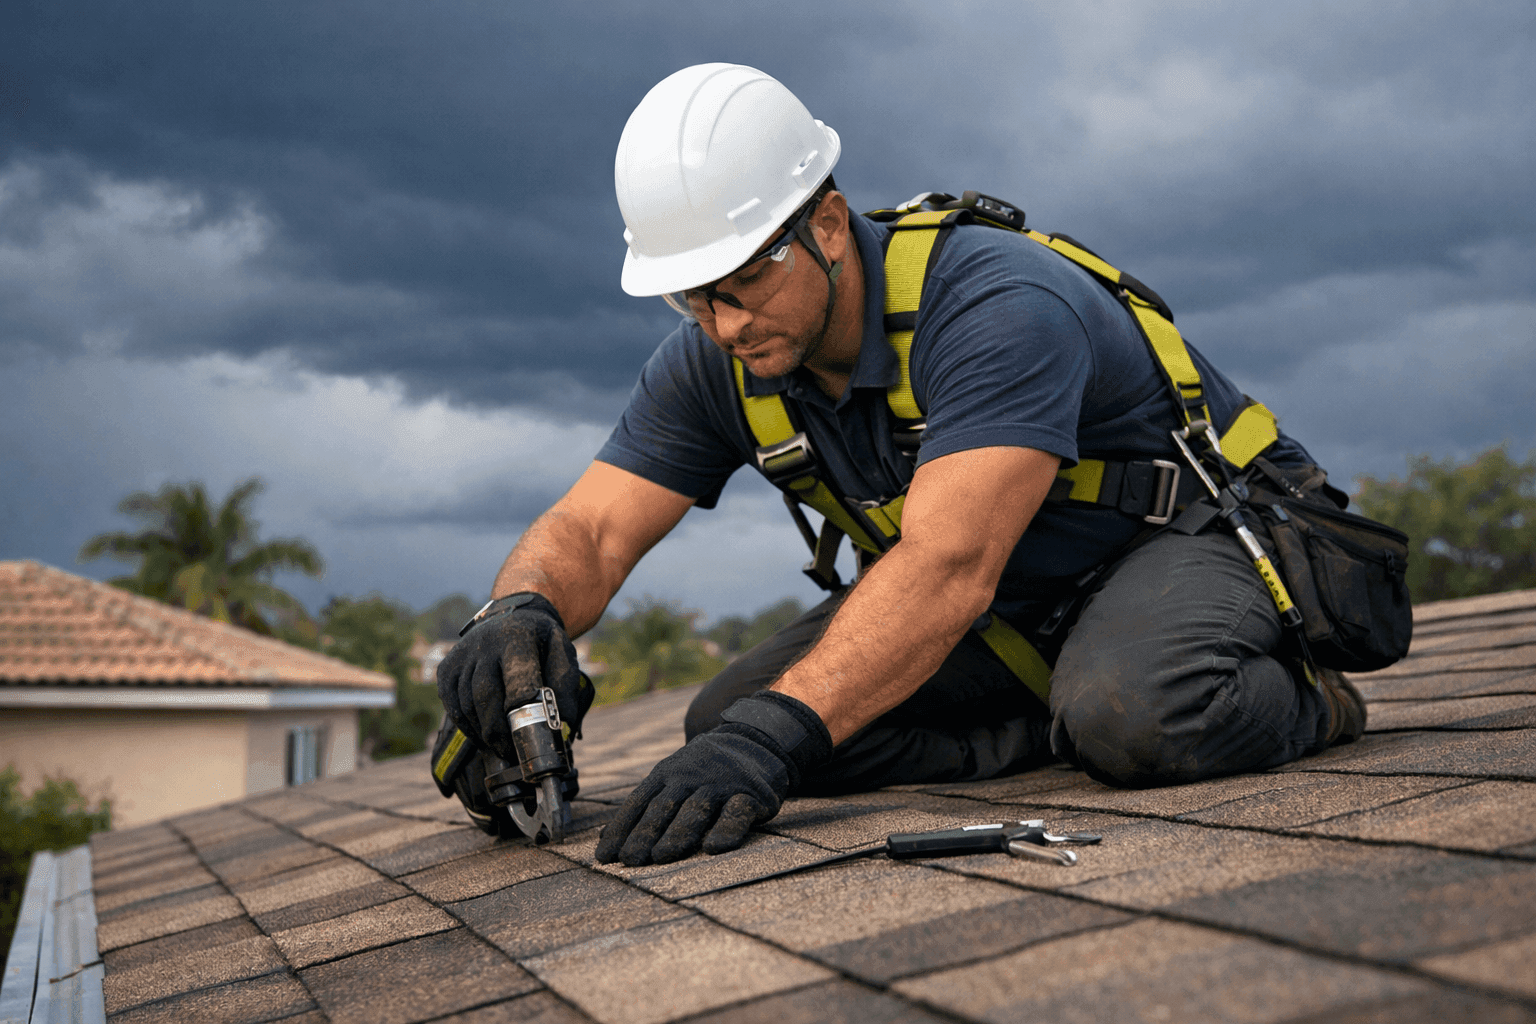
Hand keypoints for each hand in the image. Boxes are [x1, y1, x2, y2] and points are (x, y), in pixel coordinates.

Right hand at [435, 593, 590, 760]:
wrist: (510, 617)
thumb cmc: (539, 643)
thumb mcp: (562, 652)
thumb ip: (566, 685)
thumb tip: (565, 722)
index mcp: (517, 638)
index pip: (517, 678)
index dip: (522, 710)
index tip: (529, 735)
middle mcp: (484, 644)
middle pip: (485, 695)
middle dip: (497, 730)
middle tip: (510, 751)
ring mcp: (462, 655)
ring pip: (466, 703)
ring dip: (481, 732)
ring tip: (499, 747)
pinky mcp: (447, 667)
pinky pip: (451, 703)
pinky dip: (465, 724)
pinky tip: (481, 734)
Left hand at [595, 691, 832, 865]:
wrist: (752, 740)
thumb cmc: (703, 771)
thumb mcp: (671, 779)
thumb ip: (644, 808)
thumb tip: (604, 840)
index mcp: (666, 775)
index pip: (638, 804)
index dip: (622, 830)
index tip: (605, 857)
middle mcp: (689, 778)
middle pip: (663, 808)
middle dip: (644, 834)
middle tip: (630, 860)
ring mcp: (719, 785)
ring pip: (695, 810)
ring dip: (677, 833)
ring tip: (662, 856)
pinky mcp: (749, 794)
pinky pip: (736, 813)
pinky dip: (726, 829)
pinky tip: (714, 848)